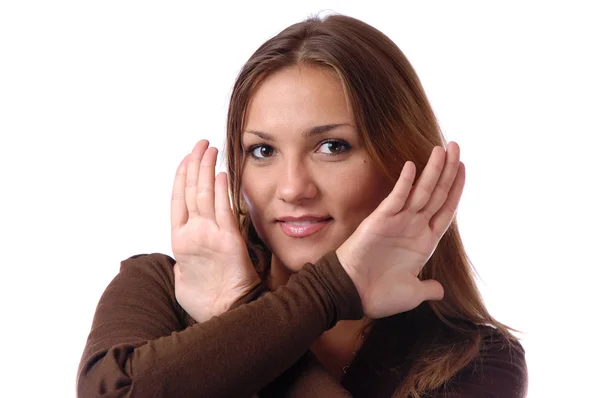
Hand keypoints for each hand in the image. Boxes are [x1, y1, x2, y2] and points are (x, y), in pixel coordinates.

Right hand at [171, 140, 260, 322]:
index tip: (187, 157)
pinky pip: (224, 210)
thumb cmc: (206, 298)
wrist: (222, 313)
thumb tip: (185, 252)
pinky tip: (221, 173)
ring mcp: (208, 235)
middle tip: (201, 144)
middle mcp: (192, 233)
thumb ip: (186, 257)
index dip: (182, 176)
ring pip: (204, 195)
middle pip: (191, 191)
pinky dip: (221, 190)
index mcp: (180, 240)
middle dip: (195, 165)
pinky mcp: (228, 240)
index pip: (178, 199)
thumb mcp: (187, 275)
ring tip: (210, 149)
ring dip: (207, 170)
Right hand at [335, 142, 464, 318]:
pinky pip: (396, 198)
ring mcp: (398, 222)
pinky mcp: (380, 220)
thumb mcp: (412, 293)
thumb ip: (428, 289)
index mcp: (424, 242)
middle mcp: (414, 227)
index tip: (464, 168)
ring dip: (433, 170)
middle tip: (456, 146)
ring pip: (421, 191)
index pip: (446, 209)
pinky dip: (404, 183)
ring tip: (443, 149)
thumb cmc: (380, 295)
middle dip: (449, 170)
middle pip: (437, 193)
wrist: (353, 295)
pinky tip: (412, 165)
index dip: (456, 189)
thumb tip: (440, 291)